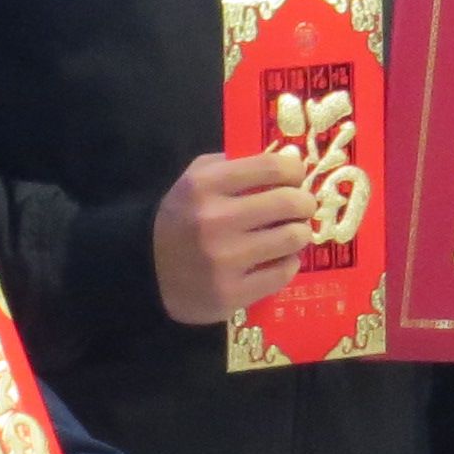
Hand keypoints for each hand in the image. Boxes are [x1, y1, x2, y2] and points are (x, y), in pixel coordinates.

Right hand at [154, 149, 314, 324]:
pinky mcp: (231, 293)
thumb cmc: (182, 218)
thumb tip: (290, 159)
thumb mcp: (196, 180)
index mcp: (204, 186)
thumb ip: (237, 164)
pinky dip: (287, 263)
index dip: (295, 170)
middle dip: (304, 203)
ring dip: (299, 233)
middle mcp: (214, 221)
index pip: (272, 167)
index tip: (296, 178)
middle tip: (301, 207)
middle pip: (290, 203)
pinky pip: (284, 272)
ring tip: (290, 233)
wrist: (148, 270)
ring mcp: (224, 260)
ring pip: (293, 238)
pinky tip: (277, 258)